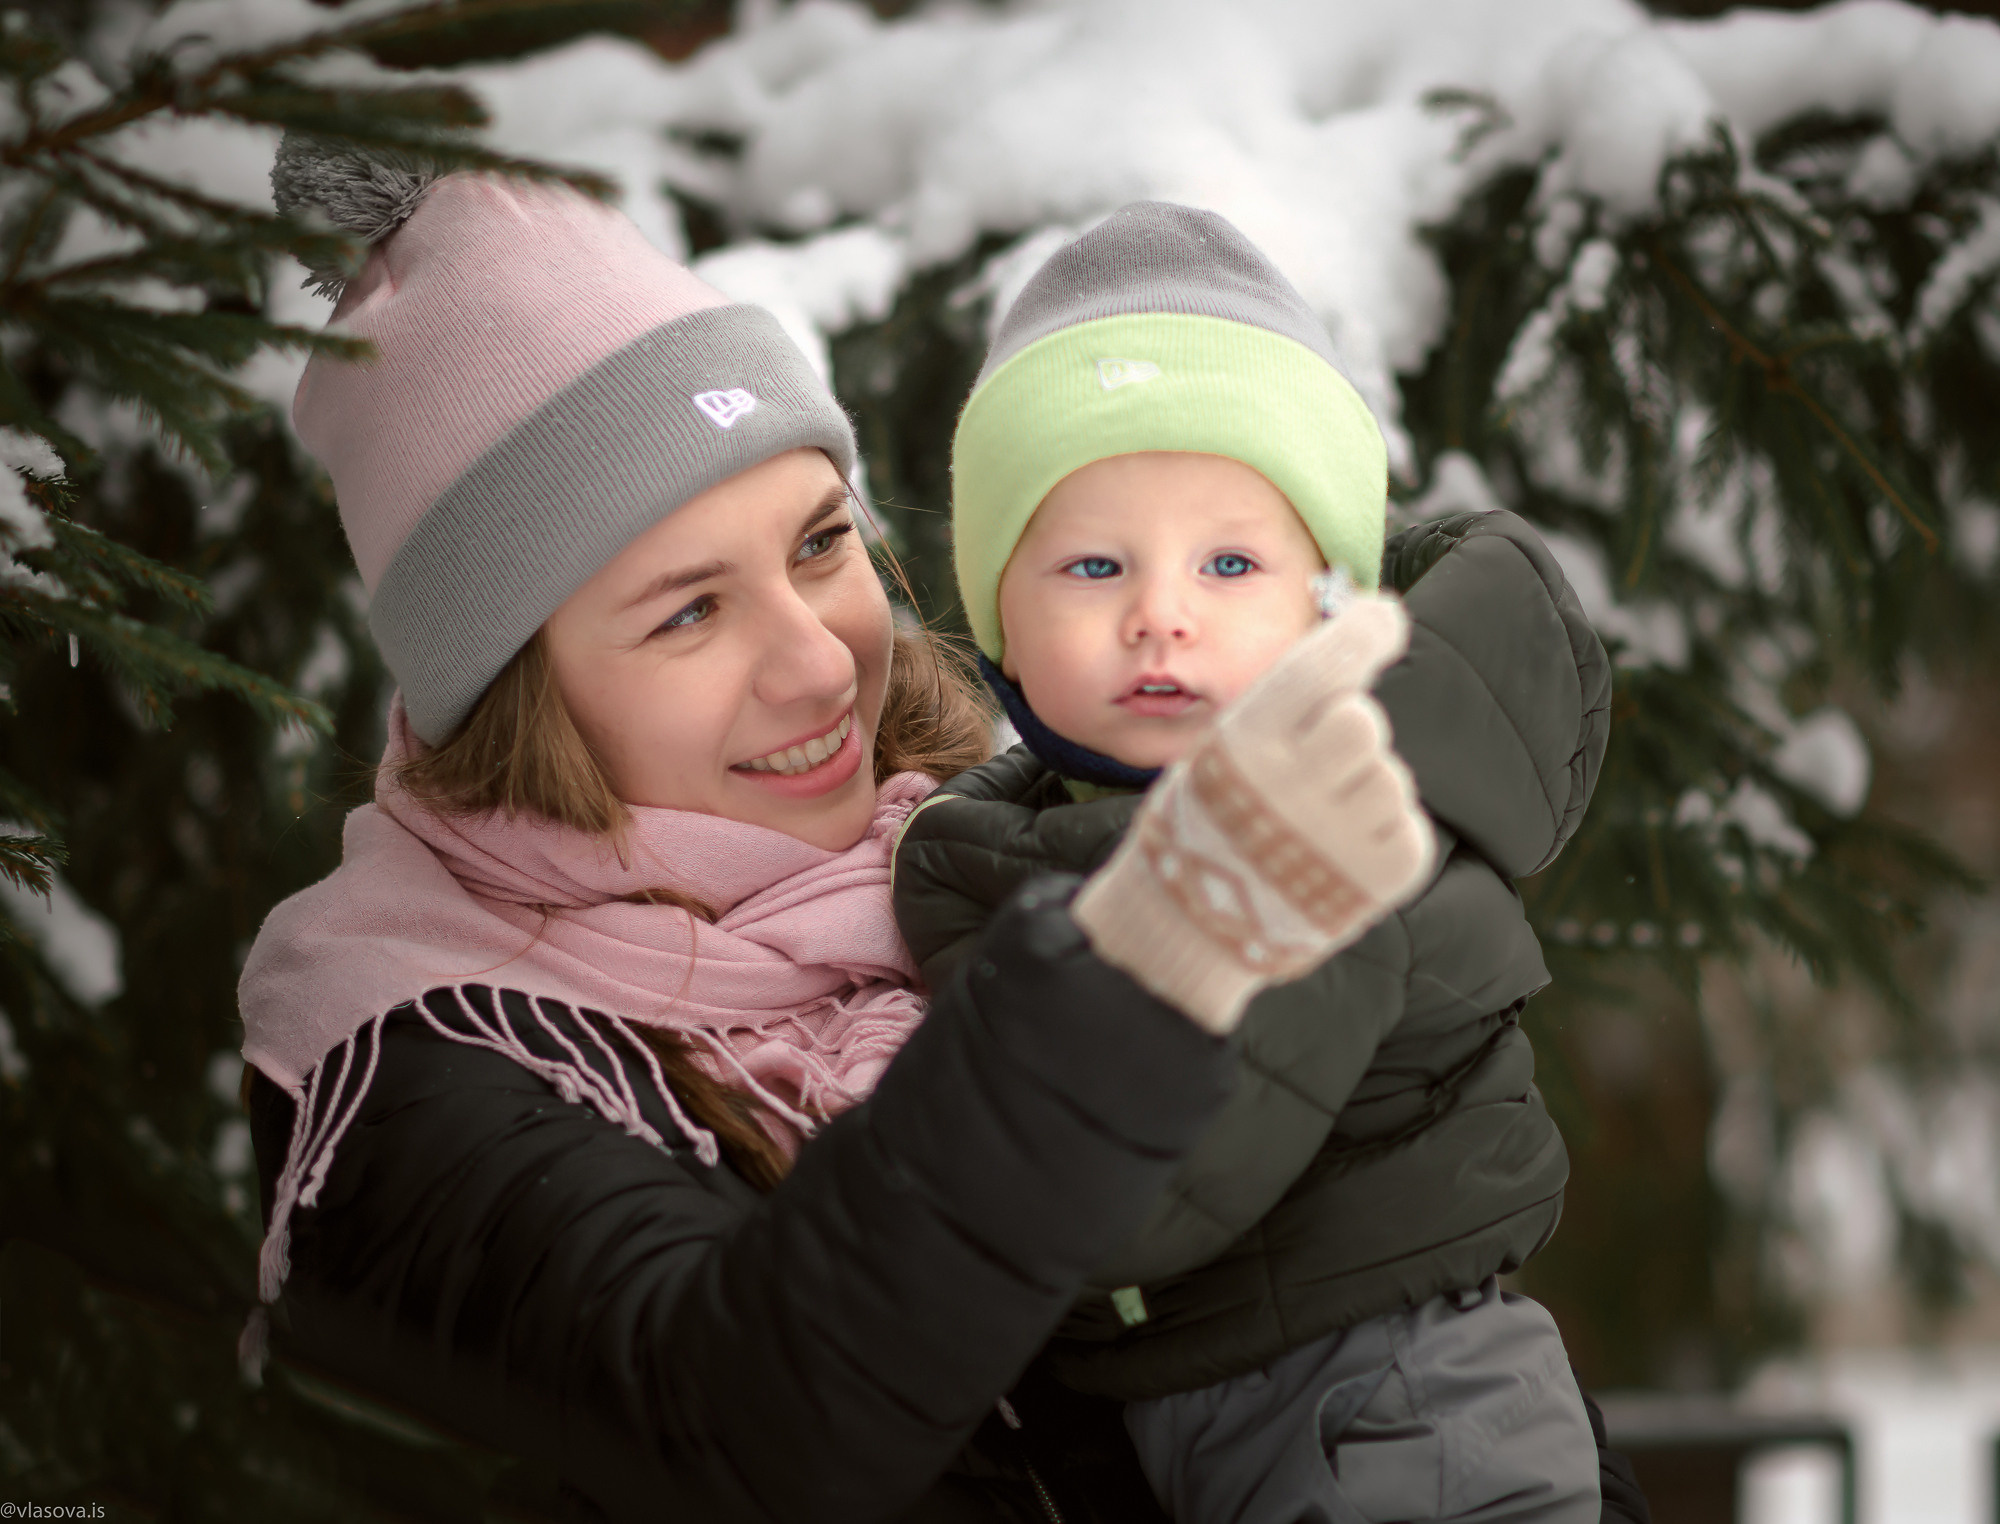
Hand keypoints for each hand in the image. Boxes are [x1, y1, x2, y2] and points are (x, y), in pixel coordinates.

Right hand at [1073, 594, 1434, 1033]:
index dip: (1362, 633)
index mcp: (1247, 746)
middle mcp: (1297, 786)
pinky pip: (1406, 824)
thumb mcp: (1218, 752)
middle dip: (1347, 729)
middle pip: (1363, 720)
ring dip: (1361, 787)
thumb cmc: (1203, 827)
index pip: (1322, 669)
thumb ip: (1284, 709)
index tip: (1385, 616)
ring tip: (1316, 823)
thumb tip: (1364, 644)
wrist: (1188, 929)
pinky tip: (1337, 854)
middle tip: (1317, 761)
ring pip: (1387, 773)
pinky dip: (1380, 833)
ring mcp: (1344, 835)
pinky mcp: (1384, 876)